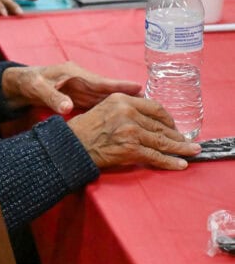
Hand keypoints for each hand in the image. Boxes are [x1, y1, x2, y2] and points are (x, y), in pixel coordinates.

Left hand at [0, 61, 142, 115]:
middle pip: (113, 92)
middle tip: (154, 108)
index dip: (121, 86)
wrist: (23, 84)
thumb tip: (67, 108)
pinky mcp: (84, 100)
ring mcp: (86, 91)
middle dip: (132, 100)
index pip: (102, 82)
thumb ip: (52, 98)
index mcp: (77, 75)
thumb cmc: (30, 82)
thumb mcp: (38, 89)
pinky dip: (115, 114)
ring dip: (127, 109)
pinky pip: (103, 107)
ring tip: (148, 118)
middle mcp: (86, 82)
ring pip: (111, 101)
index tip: (139, 88)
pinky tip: (128, 123)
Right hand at [69, 93, 200, 169]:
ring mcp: (130, 131)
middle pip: (161, 125)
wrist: (70, 145)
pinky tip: (180, 164)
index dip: (168, 118)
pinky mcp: (130, 149)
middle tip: (188, 142)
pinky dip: (170, 161)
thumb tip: (147, 117)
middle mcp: (128, 112)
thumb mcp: (104, 107)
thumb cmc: (85, 129)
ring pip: (162, 140)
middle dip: (177, 135)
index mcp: (122, 99)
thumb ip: (125, 108)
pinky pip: (155, 156)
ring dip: (180, 148)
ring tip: (192, 151)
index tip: (174, 126)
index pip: (154, 107)